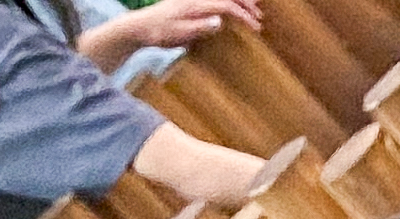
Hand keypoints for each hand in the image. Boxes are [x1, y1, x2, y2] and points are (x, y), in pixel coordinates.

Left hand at [92, 0, 261, 49]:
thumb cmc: (159, 33)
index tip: (256, 27)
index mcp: (194, 5)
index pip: (226, 5)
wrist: (140, 26)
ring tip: (254, 6)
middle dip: (246, 3)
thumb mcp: (179, 34)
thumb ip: (200, 27)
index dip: (243, 15)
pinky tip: (234, 6)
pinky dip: (227, 1)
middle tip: (259, 16)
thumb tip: (220, 21)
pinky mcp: (190, 1)